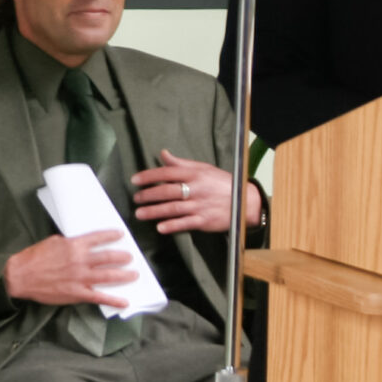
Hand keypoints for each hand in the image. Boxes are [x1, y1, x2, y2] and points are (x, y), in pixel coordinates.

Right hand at [3, 233, 137, 307]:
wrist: (21, 276)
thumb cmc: (35, 257)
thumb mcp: (53, 242)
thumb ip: (70, 243)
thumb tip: (81, 245)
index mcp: (74, 245)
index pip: (98, 238)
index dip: (111, 236)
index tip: (121, 234)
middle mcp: (81, 260)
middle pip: (108, 257)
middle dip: (122, 257)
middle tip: (130, 257)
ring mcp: (80, 278)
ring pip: (108, 276)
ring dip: (123, 275)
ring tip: (134, 274)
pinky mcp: (77, 293)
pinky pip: (99, 297)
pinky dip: (113, 300)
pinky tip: (124, 302)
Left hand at [132, 150, 262, 234]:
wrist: (246, 202)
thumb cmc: (222, 184)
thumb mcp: (203, 169)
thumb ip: (181, 163)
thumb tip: (163, 154)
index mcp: (195, 174)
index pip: (167, 173)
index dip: (149, 176)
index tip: (135, 180)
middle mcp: (196, 189)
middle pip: (167, 191)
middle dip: (148, 195)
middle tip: (135, 199)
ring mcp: (200, 205)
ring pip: (172, 208)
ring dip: (154, 211)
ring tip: (140, 213)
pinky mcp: (204, 220)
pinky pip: (185, 223)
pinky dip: (172, 226)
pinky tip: (160, 227)